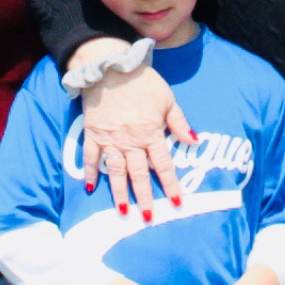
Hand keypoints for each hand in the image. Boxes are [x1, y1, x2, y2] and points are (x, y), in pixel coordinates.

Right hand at [78, 48, 196, 217]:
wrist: (110, 66)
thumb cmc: (142, 81)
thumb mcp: (167, 98)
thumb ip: (179, 122)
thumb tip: (193, 141)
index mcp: (150, 133)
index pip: (162, 165)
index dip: (171, 185)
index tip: (177, 202)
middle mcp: (130, 140)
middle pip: (138, 174)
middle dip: (144, 197)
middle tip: (148, 217)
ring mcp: (109, 139)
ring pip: (116, 171)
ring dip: (119, 193)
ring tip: (123, 212)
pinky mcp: (93, 133)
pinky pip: (91, 157)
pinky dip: (90, 172)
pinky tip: (90, 187)